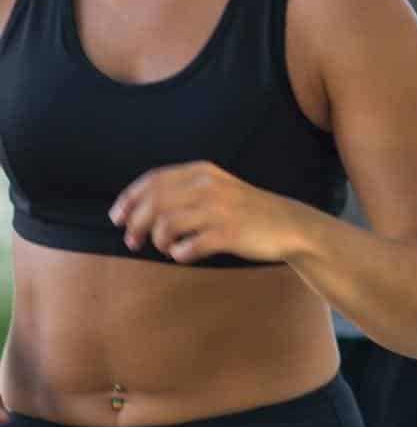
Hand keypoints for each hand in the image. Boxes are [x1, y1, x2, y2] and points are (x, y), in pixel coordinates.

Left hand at [108, 162, 302, 264]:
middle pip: (154, 203)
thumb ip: (185, 189)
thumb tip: (138, 208)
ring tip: (166, 248)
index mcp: (202, 172)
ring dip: (158, 241)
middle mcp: (208, 187)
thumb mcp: (218, 187)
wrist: (289, 225)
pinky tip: (185, 254)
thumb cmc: (247, 210)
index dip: (129, 199)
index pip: (152, 180)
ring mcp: (219, 210)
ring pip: (166, 225)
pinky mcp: (228, 234)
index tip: (117, 217)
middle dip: (135, 224)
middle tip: (131, 241)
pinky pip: (188, 247)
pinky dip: (179, 254)